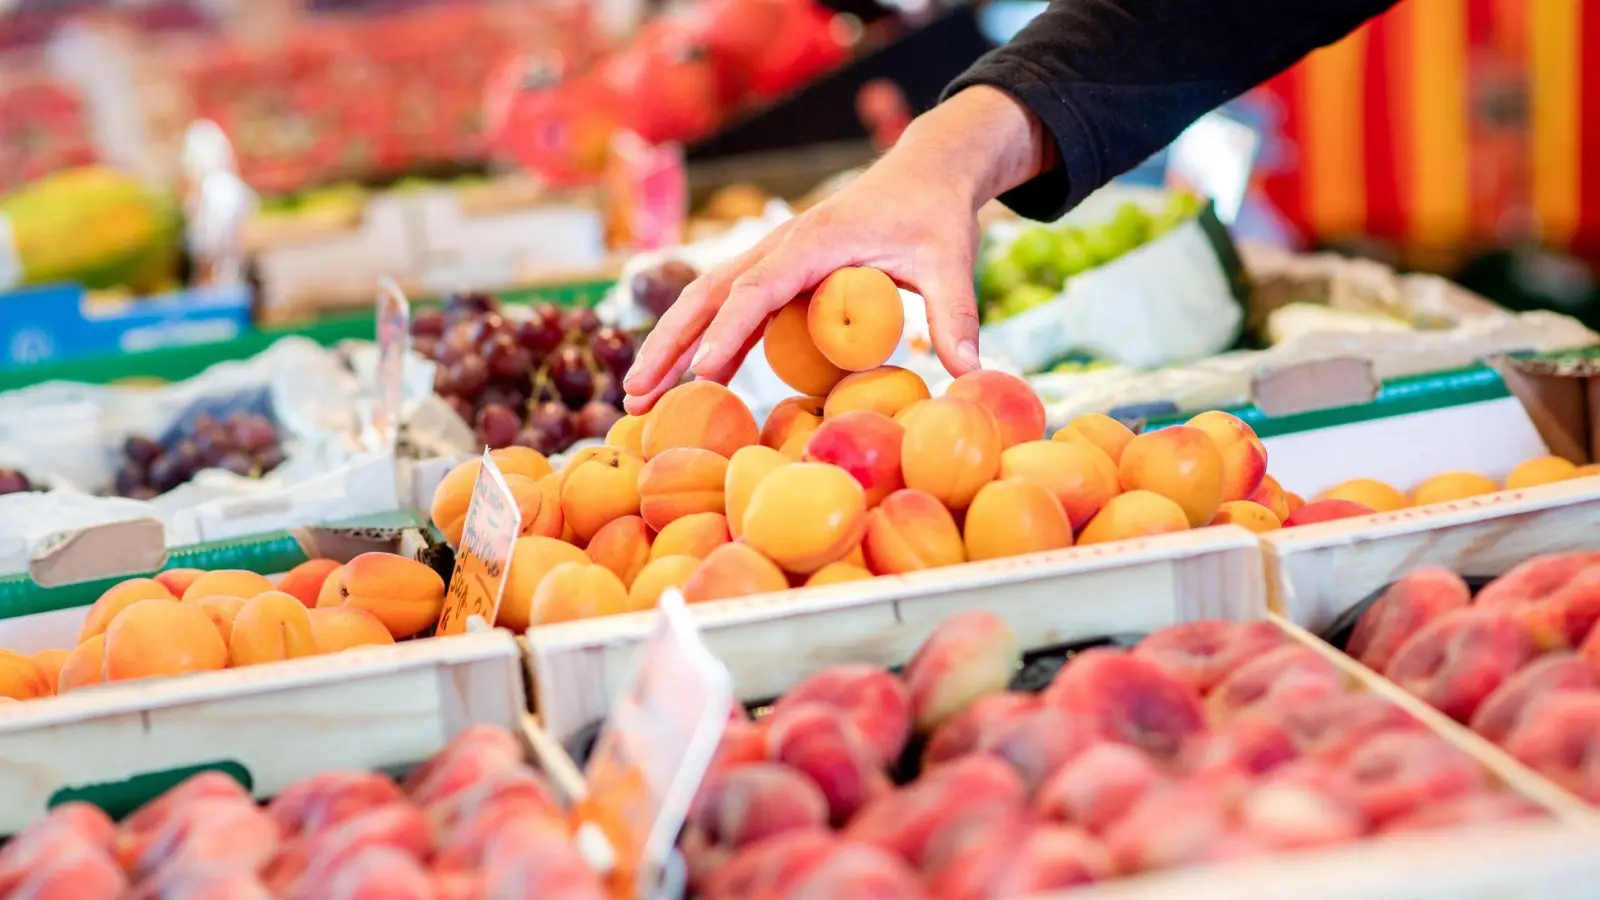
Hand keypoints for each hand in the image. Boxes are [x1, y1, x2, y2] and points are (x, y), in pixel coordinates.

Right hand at [623, 157, 981, 412]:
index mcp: (814, 240)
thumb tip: (972, 374)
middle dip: (667, 344)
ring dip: (670, 346)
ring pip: (706, 300)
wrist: (926, 173)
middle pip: (707, 293)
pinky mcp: (779, 273)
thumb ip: (956, 314)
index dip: (727, 333)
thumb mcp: (952, 261)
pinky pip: (731, 307)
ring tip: (638, 397)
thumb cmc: (935, 216)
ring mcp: (774, 258)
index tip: (701, 375)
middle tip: (634, 395)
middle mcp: (781, 246)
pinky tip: (689, 380)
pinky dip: (704, 341)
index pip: (757, 288)